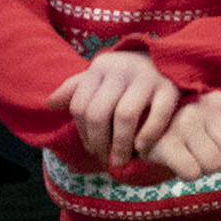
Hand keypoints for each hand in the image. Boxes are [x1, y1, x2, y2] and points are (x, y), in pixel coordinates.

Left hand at [49, 50, 182, 169]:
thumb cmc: (129, 75)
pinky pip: (157, 116)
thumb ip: (76, 88)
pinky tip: (142, 149)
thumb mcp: (101, 76)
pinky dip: (148, 135)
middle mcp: (121, 70)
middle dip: (99, 143)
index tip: (92, 150)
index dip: (83, 133)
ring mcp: (147, 78)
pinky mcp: (170, 88)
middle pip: (99, 114)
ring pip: (124, 116)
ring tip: (121, 161)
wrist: (169, 59)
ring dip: (120, 144)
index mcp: (100, 68)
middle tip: (105, 161)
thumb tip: (50, 104)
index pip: (80, 106)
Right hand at [148, 89, 220, 181]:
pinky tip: (180, 161)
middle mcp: (203, 109)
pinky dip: (188, 173)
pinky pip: (192, 173)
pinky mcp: (165, 144)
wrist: (142, 123)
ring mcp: (183, 125)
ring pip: (215, 164)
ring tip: (193, 156)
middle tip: (206, 151)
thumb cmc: (192, 125)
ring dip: (206, 168)